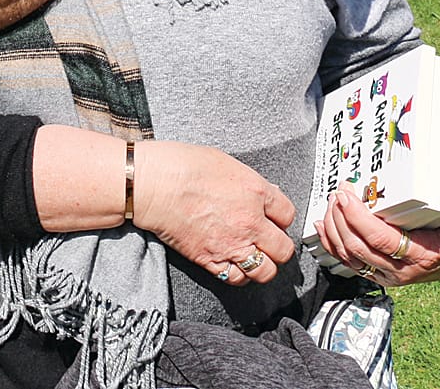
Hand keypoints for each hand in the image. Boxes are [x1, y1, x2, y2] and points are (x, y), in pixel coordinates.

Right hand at [133, 140, 296, 285]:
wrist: (151, 184)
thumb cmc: (181, 164)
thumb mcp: (223, 161)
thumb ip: (247, 181)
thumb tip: (261, 193)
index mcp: (255, 191)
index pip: (288, 214)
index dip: (280, 216)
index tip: (272, 217)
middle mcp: (250, 222)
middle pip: (283, 249)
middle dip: (277, 244)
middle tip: (266, 239)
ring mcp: (232, 244)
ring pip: (265, 271)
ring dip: (262, 264)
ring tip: (252, 255)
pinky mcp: (211, 260)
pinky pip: (236, 279)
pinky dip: (237, 274)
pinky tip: (232, 262)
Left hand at [314, 177, 439, 285]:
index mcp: (422, 256)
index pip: (382, 241)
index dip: (359, 218)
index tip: (347, 193)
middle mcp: (401, 270)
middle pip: (359, 248)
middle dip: (342, 218)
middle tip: (337, 191)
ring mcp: (387, 273)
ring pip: (349, 256)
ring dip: (333, 229)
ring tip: (330, 202)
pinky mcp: (376, 271)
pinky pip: (347, 261)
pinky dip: (331, 242)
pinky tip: (323, 222)